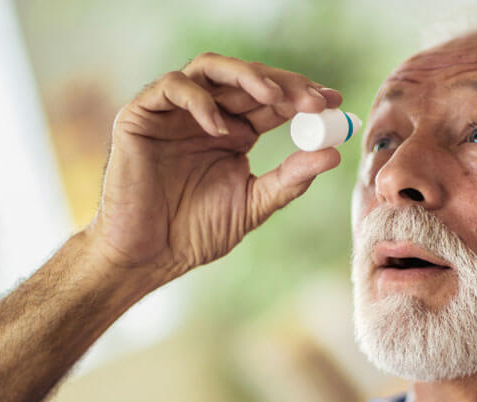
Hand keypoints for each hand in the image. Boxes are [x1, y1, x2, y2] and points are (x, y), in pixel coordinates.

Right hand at [86, 52, 342, 280]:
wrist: (148, 256)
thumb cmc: (196, 233)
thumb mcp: (254, 204)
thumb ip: (291, 179)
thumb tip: (334, 155)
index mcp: (235, 132)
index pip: (273, 101)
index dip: (302, 96)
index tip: (334, 103)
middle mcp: (208, 115)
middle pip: (249, 79)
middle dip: (285, 85)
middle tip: (314, 101)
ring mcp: (175, 112)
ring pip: (212, 69)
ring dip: (248, 77)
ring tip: (276, 98)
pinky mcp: (142, 115)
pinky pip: (172, 88)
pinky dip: (200, 101)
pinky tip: (223, 129)